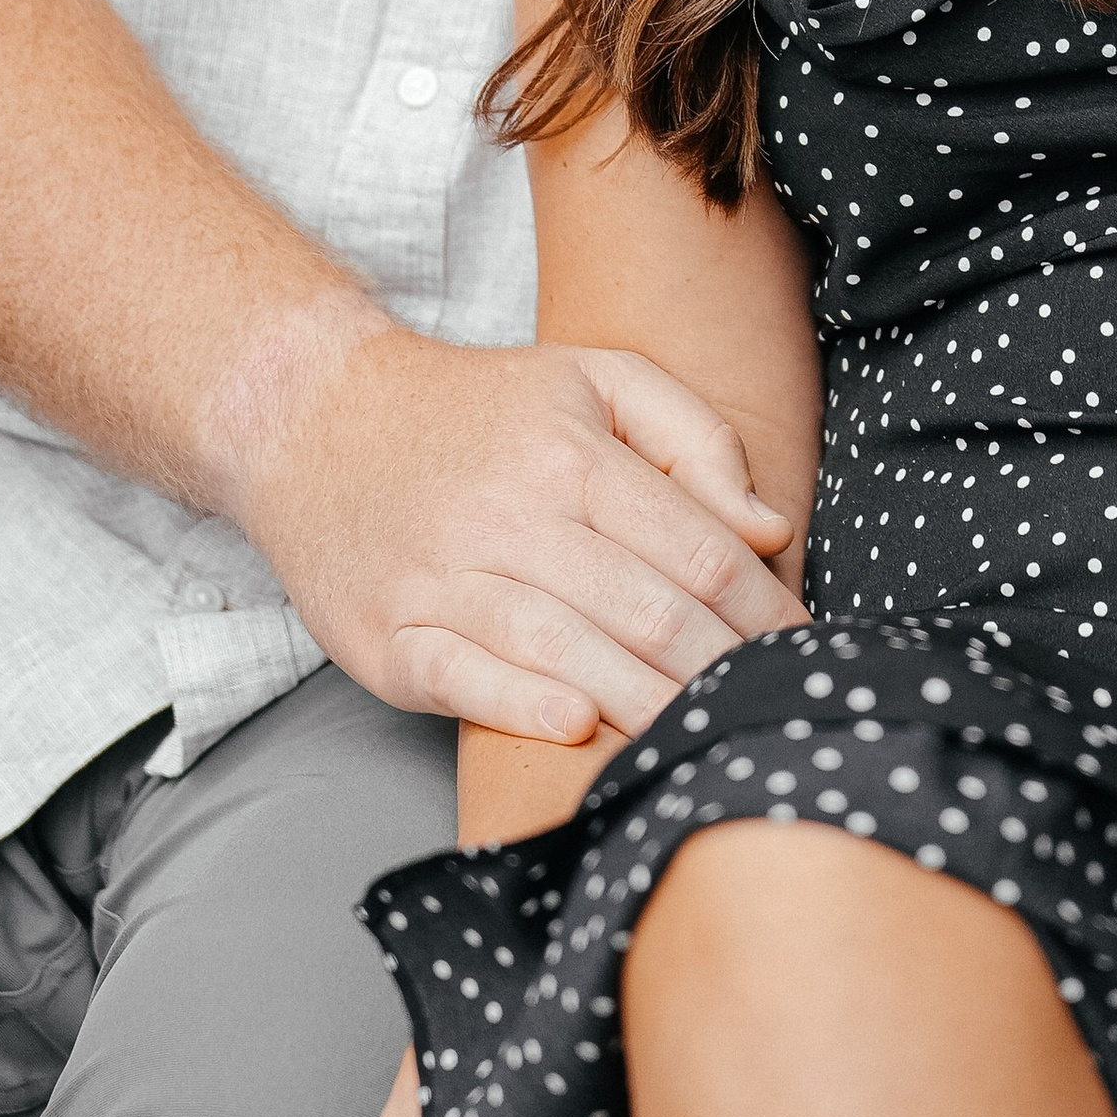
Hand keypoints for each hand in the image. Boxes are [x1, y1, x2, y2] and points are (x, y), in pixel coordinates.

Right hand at [230, 320, 804, 742]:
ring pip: (564, 648)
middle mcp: (510, 513)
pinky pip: (460, 676)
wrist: (314, 417)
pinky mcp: (385, 635)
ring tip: (703, 735)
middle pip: (645, 608)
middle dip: (721, 667)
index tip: (803, 646)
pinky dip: (521, 704)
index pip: (696, 546)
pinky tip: (577, 727)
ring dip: (647, 702)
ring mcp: (441, 578)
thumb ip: (694, 440)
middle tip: (767, 705)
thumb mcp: (594, 381)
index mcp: (572, 452)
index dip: (763, 606)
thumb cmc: (478, 410)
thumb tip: (769, 528)